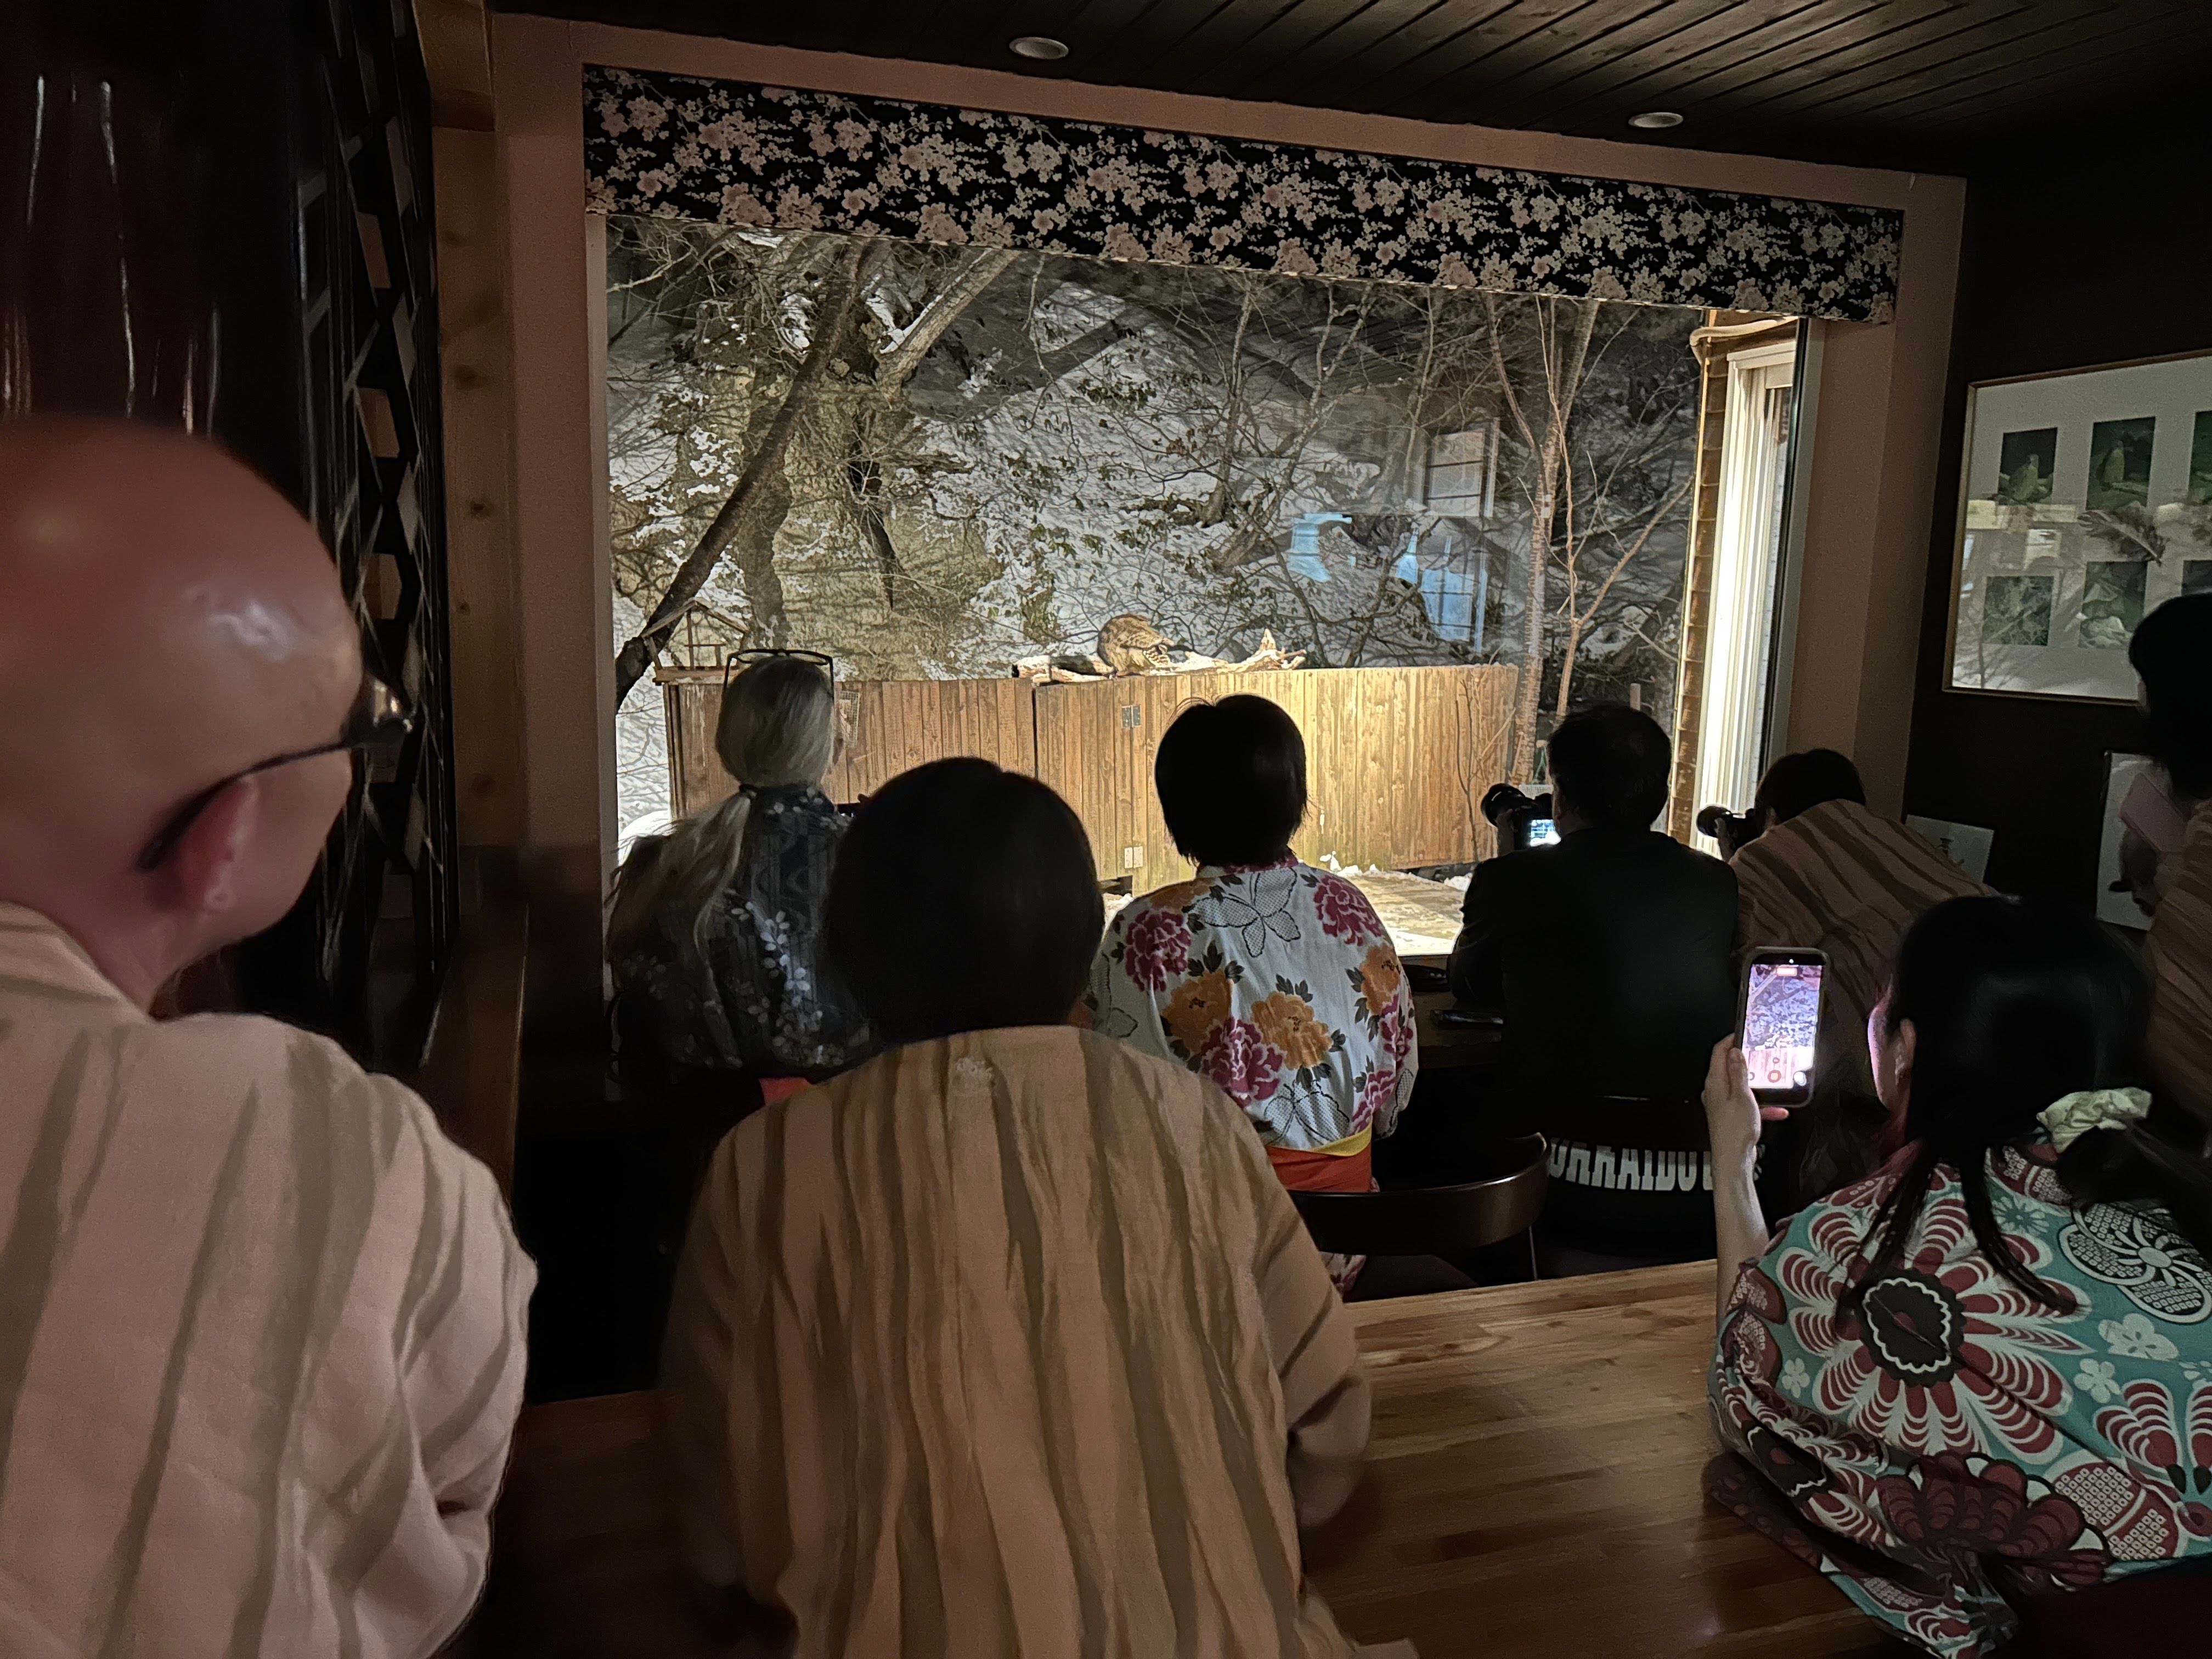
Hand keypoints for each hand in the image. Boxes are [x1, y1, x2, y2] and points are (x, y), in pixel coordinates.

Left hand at [1704, 1037, 1787, 1165]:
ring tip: (1773, 1085)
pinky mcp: (1731, 1115)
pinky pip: (1747, 1103)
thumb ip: (1739, 1073)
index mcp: (1714, 1083)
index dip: (1730, 1040)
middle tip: (1761, 1056)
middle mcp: (1715, 1091)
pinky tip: (1776, 1111)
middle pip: (1730, 1068)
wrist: (1734, 1159)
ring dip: (1758, 1086)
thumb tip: (1735, 1053)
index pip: (1718, 1052)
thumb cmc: (1734, 1130)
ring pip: (1741, 1087)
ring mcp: (1722, 1104)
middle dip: (1747, 1062)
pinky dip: (1761, 1105)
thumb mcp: (1742, 1096)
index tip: (1742, 1033)